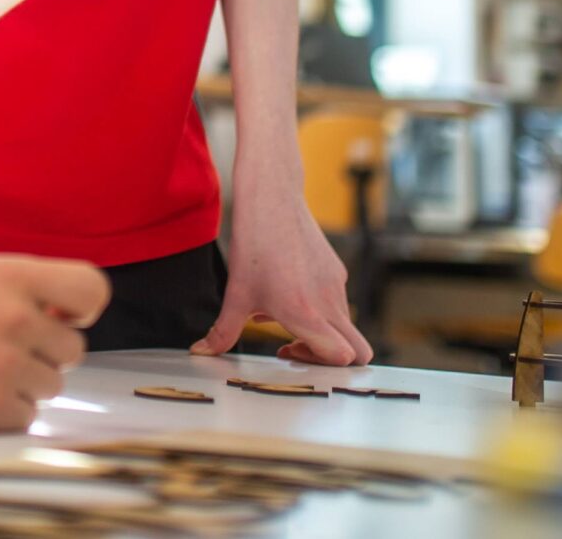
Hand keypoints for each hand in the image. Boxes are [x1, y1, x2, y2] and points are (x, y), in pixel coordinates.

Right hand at [0, 253, 107, 429]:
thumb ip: (5, 285)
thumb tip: (50, 308)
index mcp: (6, 275)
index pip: (90, 287)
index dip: (83, 308)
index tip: (64, 318)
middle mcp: (14, 318)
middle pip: (73, 348)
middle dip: (42, 354)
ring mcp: (4, 366)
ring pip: (50, 386)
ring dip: (21, 385)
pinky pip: (26, 418)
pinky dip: (1, 414)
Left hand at [192, 185, 371, 364]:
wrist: (272, 198)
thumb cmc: (253, 245)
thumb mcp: (236, 293)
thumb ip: (223, 331)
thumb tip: (201, 353)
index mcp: (305, 312)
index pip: (341, 358)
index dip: (318, 364)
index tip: (286, 349)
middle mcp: (328, 301)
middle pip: (359, 351)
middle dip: (332, 359)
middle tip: (296, 344)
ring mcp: (337, 285)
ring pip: (345, 325)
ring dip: (321, 330)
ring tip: (282, 311)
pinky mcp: (337, 270)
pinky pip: (337, 300)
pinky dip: (320, 307)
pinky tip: (288, 288)